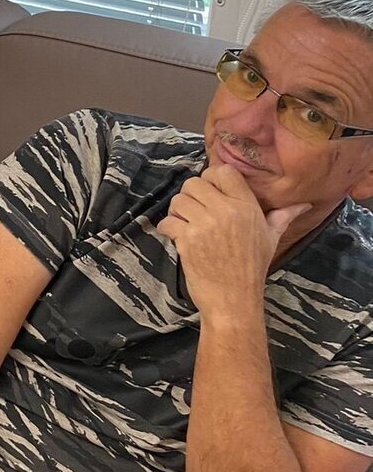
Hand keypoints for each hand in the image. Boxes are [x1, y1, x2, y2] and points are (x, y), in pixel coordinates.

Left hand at [156, 165, 309, 318]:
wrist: (234, 300)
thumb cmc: (252, 268)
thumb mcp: (271, 239)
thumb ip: (283, 216)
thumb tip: (303, 204)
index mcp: (247, 206)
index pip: (222, 171)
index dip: (211, 178)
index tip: (210, 193)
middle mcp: (226, 211)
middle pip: (194, 183)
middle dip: (190, 196)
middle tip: (194, 211)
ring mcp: (205, 225)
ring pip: (178, 200)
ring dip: (177, 211)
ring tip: (185, 224)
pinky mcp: (187, 240)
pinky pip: (168, 221)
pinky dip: (168, 228)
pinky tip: (178, 236)